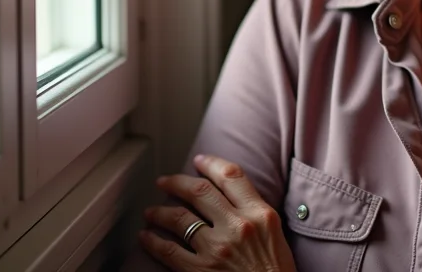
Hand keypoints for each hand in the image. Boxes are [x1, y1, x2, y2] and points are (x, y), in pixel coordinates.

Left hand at [140, 154, 296, 271]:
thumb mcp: (275, 234)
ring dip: (159, 211)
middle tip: (164, 181)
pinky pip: (167, 250)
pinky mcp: (199, 271)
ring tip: (151, 212)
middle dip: (176, 182)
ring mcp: (216, 249)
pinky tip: (145, 237)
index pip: (231, 176)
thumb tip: (228, 197)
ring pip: (178, 217)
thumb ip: (254, 213)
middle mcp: (237, 227)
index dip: (211, 163)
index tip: (199, 160)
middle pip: (199, 191)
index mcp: (260, 214)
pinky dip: (152, 241)